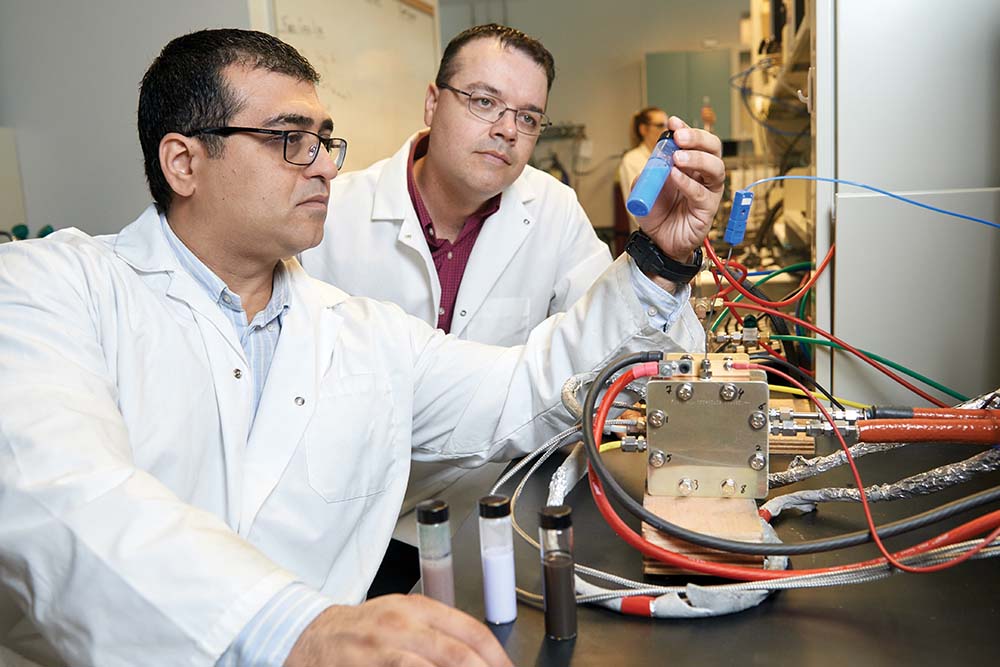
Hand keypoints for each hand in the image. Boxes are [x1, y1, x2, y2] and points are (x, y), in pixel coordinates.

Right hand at [284, 594, 513, 666]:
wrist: (310, 636)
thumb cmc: (363, 631)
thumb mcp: (403, 619)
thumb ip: (438, 633)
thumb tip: (478, 656)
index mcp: (418, 608)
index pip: (471, 631)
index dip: (496, 656)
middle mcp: (402, 623)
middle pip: (457, 654)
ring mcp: (381, 646)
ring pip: (432, 666)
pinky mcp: (364, 665)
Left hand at [636, 116, 724, 262]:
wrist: (656, 240)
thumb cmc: (656, 213)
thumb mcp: (644, 187)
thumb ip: (649, 172)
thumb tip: (656, 158)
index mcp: (689, 165)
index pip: (695, 141)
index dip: (686, 128)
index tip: (673, 121)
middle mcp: (702, 175)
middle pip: (713, 148)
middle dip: (698, 138)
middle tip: (680, 136)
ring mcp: (708, 191)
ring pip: (716, 168)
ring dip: (697, 158)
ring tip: (677, 157)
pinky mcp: (707, 210)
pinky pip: (702, 194)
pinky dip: (688, 183)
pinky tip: (675, 176)